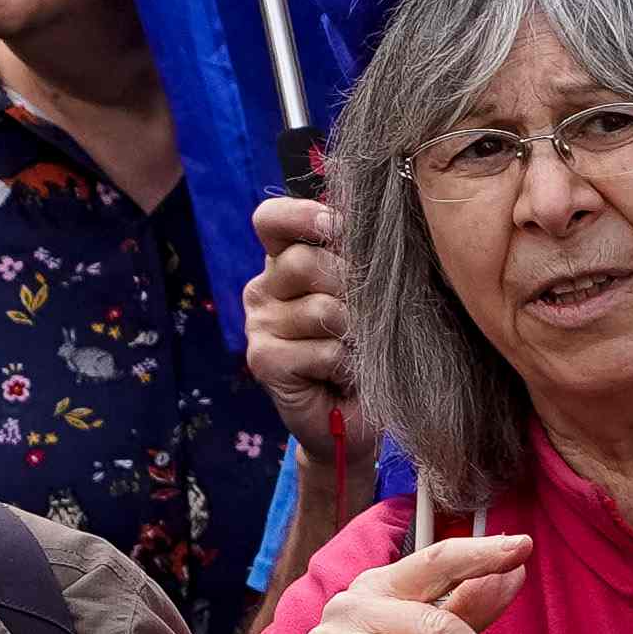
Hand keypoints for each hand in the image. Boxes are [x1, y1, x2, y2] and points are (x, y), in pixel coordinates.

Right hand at [242, 193, 364, 450]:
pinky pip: (321, 350)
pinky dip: (348, 364)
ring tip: (359, 351)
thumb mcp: (365, 297)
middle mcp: (264, 289)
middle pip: (303, 261)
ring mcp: (259, 325)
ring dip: (356, 334)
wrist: (357, 417)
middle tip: (369, 316)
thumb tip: (373, 234)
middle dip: (349, 285)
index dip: (303, 216)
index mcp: (283, 262)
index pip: (271, 220)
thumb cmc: (366, 348)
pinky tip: (345, 376)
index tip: (339, 228)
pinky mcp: (264, 360)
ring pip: (320, 309)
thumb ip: (356, 263)